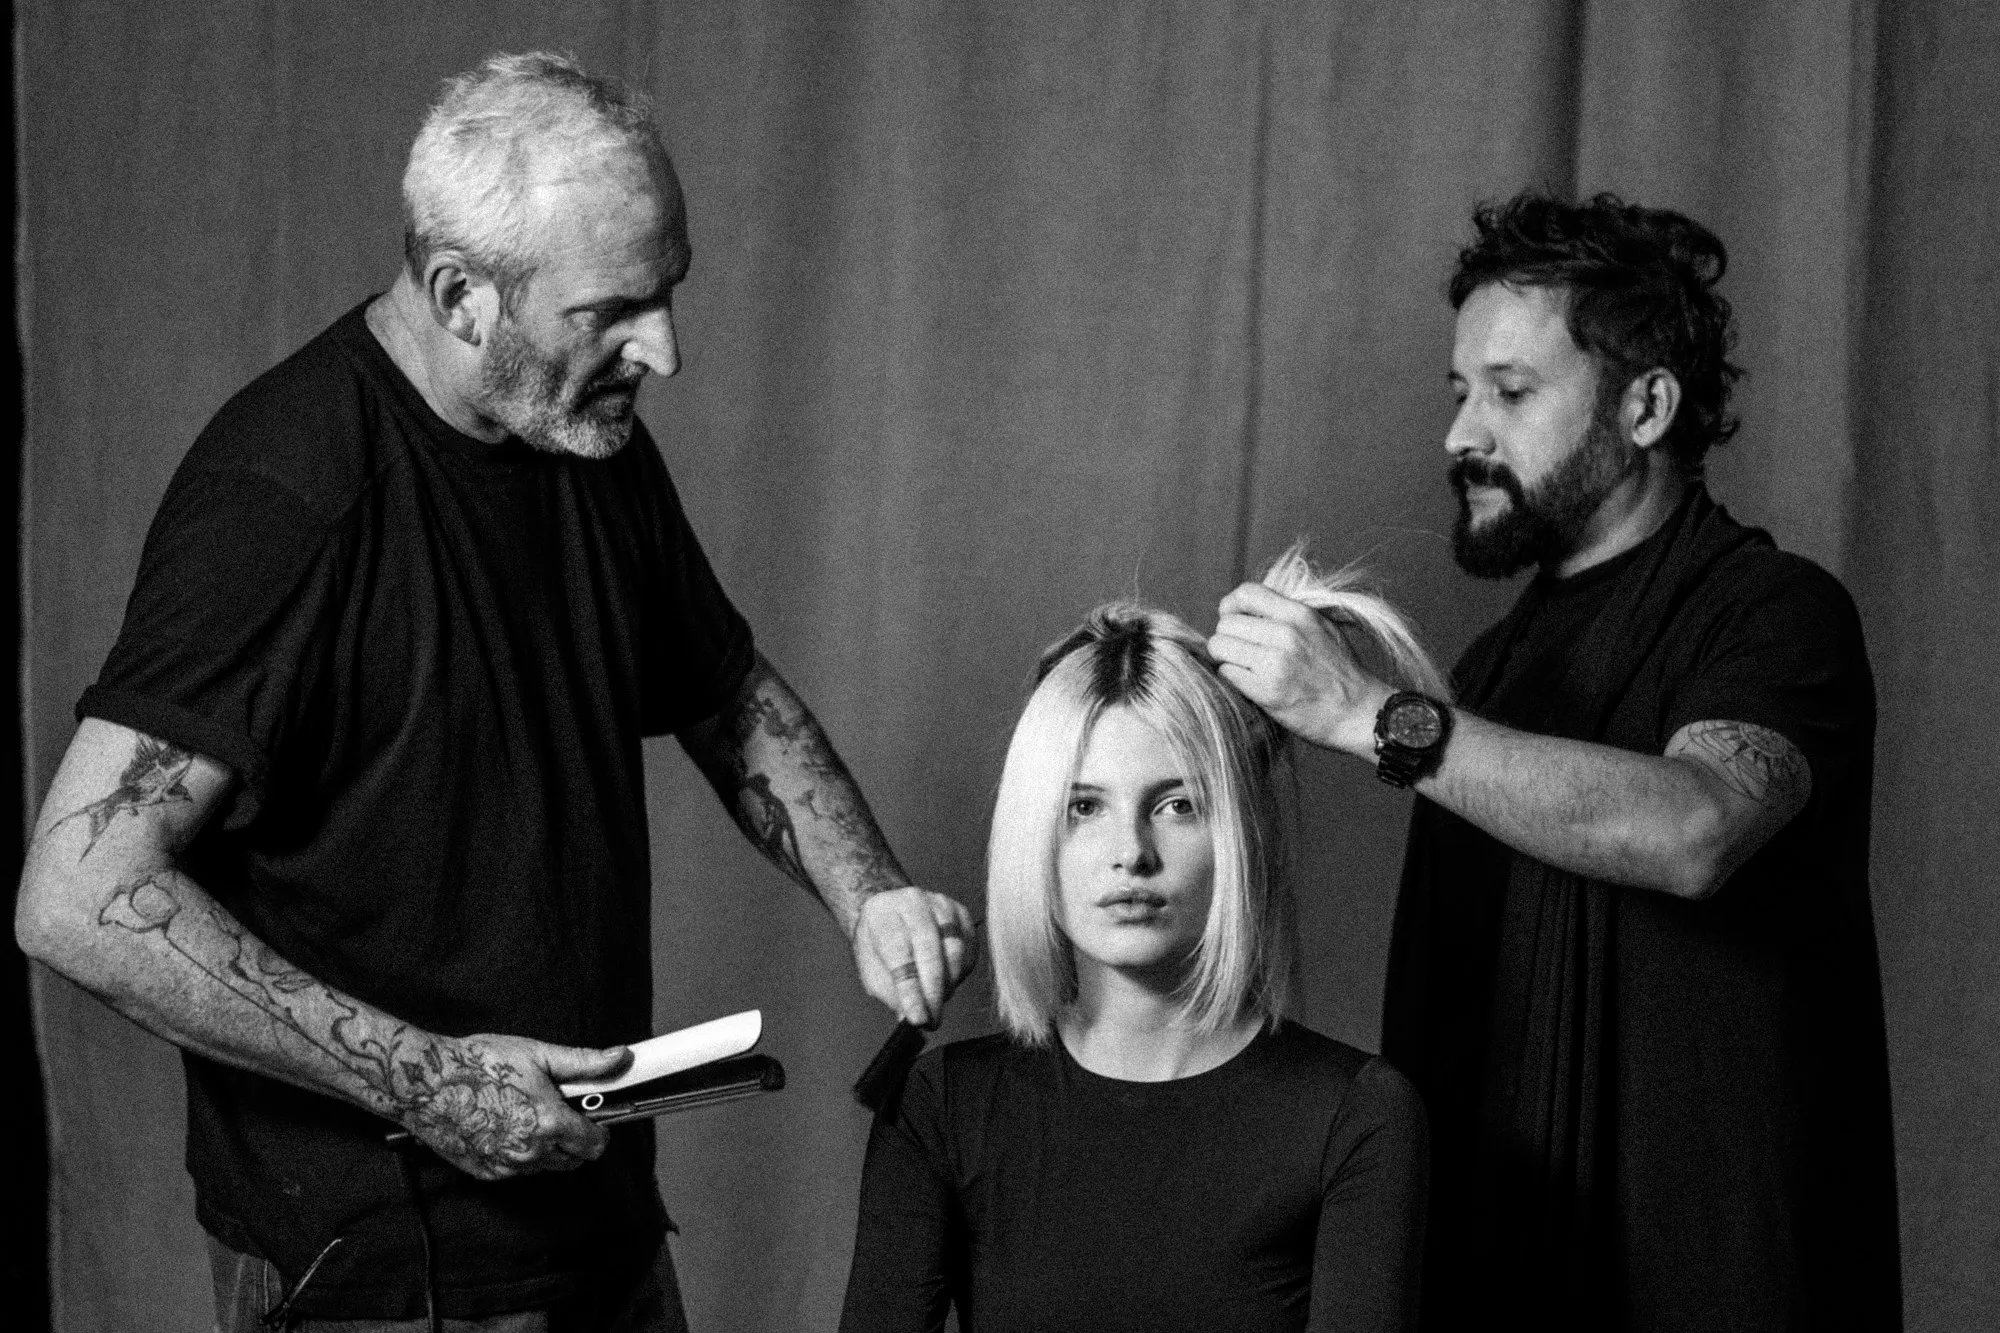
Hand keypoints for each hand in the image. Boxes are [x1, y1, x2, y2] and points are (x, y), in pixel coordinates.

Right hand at [399, 1034, 630, 1180]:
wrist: (425, 1083)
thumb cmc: (479, 1063)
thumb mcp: (537, 1054)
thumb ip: (584, 1062)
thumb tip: (620, 1058)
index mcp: (549, 1123)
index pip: (595, 1144)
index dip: (601, 1129)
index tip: (595, 1115)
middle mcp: (530, 1152)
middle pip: (574, 1160)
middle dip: (576, 1139)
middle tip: (562, 1110)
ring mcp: (506, 1167)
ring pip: (546, 1166)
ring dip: (549, 1147)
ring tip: (530, 1113)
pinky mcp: (485, 1173)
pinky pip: (517, 1171)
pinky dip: (521, 1154)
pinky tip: (508, 1126)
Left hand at [852, 887, 978, 1027]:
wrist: (892, 914)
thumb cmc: (880, 944)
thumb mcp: (872, 970)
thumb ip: (891, 993)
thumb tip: (913, 1017)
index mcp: (882, 912)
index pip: (898, 951)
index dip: (910, 989)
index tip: (917, 1018)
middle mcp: (912, 901)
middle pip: (929, 947)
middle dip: (933, 990)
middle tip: (933, 1019)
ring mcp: (940, 903)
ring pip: (955, 948)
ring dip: (948, 983)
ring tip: (937, 1003)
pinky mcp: (961, 912)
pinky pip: (970, 948)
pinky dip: (961, 972)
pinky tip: (948, 982)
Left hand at [1208, 582, 1393, 755]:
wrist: (1356, 712)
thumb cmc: (1339, 670)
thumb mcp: (1322, 627)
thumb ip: (1288, 613)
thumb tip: (1248, 606)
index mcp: (1300, 614)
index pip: (1246, 593)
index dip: (1231, 606)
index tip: (1234, 619)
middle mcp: (1286, 634)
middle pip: (1226, 623)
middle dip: (1227, 637)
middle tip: (1241, 651)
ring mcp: (1275, 663)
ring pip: (1220, 647)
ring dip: (1226, 658)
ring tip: (1243, 666)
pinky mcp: (1266, 691)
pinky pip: (1226, 673)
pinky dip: (1232, 677)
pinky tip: (1249, 683)